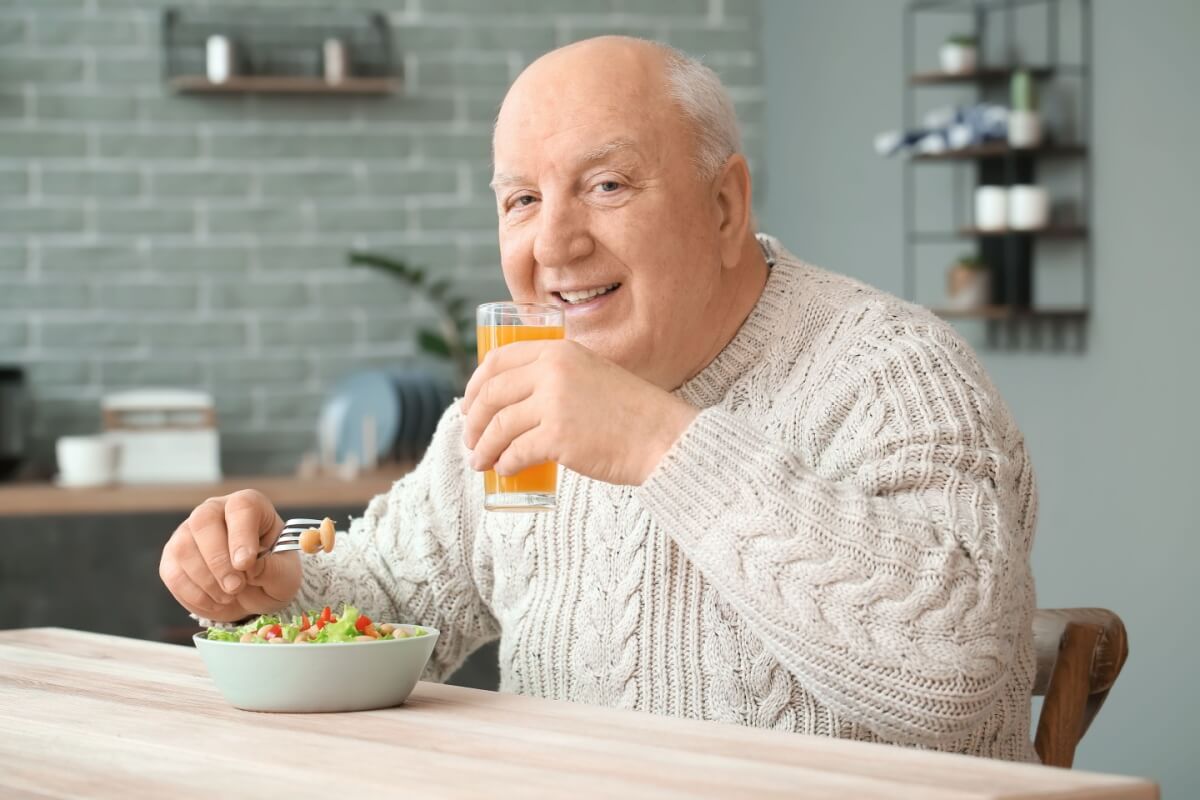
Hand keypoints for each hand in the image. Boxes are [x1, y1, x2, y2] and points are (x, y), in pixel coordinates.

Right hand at [159, 489, 301, 621]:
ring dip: (207, 581)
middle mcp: (216, 510)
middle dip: (218, 560)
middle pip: (204, 521)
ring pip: (184, 548)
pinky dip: (194, 595)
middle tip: (235, 587)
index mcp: (250, 506)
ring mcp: (189, 531)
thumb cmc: (273, 573)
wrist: (255, 591)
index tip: (245, 564)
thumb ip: (271, 569)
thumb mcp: (284, 575)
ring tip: (230, 596)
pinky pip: (173, 574)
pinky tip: (215, 602)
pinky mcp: (172, 557)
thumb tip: (249, 566)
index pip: (242, 507)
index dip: (241, 535)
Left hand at [461, 339, 697, 485]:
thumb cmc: (631, 413)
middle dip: (473, 420)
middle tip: (470, 438)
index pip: (498, 360)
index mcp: (559, 350)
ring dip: (483, 447)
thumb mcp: (592, 374)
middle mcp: (553, 371)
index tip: (469, 404)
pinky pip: (515, 452)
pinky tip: (504, 470)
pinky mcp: (558, 437)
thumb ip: (559, 377)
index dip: (475, 384)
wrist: (663, 437)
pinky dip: (504, 463)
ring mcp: (554, 403)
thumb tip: (517, 400)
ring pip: (499, 426)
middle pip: (492, 394)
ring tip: (480, 461)